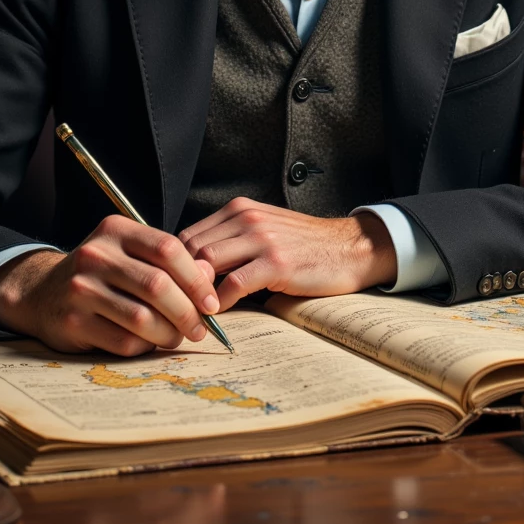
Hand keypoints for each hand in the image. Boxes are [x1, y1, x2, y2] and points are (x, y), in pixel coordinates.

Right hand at [0, 216, 220, 355]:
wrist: (41, 292)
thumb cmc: (100, 274)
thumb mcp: (130, 255)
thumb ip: (169, 262)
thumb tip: (209, 276)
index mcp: (115, 231)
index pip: (168, 249)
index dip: (196, 278)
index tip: (211, 302)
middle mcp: (96, 255)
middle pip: (157, 285)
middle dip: (187, 312)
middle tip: (200, 328)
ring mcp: (81, 288)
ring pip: (142, 318)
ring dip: (169, 334)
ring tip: (177, 337)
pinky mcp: (73, 322)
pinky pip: (123, 341)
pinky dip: (144, 346)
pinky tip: (147, 342)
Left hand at [178, 199, 396, 309]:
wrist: (350, 248)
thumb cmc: (305, 245)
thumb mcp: (265, 231)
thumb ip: (233, 242)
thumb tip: (196, 271)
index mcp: (240, 210)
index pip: (189, 235)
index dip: (176, 265)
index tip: (174, 289)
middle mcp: (246, 219)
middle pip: (191, 249)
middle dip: (180, 280)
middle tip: (176, 306)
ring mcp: (262, 239)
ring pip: (207, 264)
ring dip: (196, 293)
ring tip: (193, 313)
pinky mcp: (276, 263)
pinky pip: (234, 284)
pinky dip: (221, 302)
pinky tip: (220, 313)